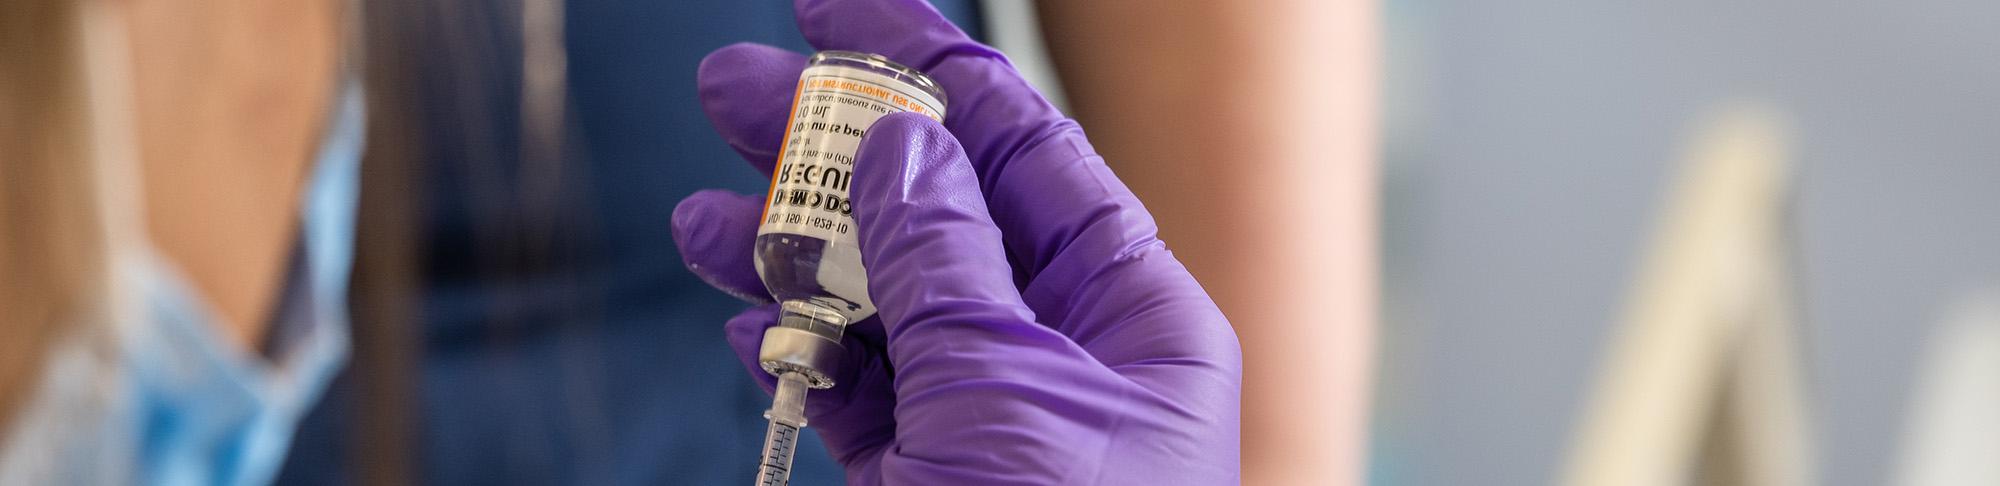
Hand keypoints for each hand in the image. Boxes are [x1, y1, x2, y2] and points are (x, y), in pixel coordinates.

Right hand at [672, 0, 1240, 482]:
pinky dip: (801, 358)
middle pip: (940, 210)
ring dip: (794, 255)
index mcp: (1132, 311)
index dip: (929, 64)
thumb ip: (948, 262)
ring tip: (704, 218)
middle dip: (835, 146)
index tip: (835, 5)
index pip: (1025, 146)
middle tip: (730, 89)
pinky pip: (863, 395)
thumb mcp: (1009, 396)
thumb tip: (902, 142)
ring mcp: (995, 423)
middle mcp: (1068, 355)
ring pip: (886, 303)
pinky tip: (749, 324)